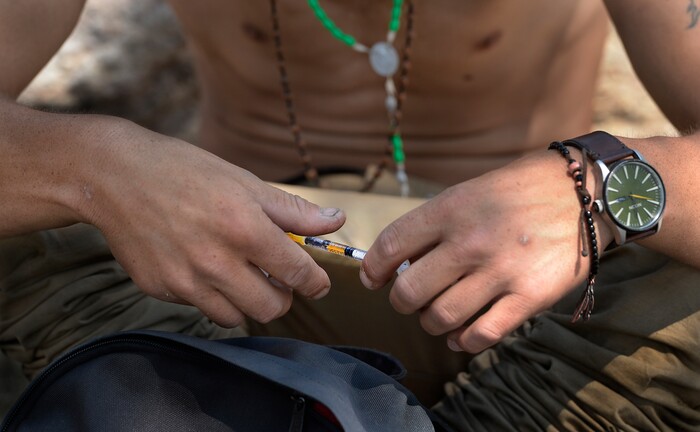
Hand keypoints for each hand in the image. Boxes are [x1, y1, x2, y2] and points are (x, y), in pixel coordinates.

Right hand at [79, 119, 344, 326]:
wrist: (114, 175)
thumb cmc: (184, 171)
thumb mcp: (244, 182)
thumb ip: (293, 210)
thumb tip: (336, 222)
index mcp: (244, 228)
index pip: (297, 274)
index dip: (315, 282)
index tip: (317, 282)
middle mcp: (216, 261)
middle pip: (271, 308)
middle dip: (282, 297)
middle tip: (277, 278)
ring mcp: (185, 280)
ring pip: (236, 317)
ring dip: (248, 301)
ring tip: (240, 273)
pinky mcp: (160, 289)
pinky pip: (200, 307)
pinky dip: (212, 295)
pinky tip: (204, 268)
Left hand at [360, 151, 607, 352]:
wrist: (586, 191)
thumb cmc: (519, 191)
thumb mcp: (469, 192)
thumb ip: (433, 226)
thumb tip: (398, 264)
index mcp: (450, 209)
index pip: (390, 246)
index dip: (372, 269)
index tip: (374, 279)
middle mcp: (470, 242)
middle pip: (409, 293)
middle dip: (402, 302)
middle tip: (412, 299)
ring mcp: (500, 272)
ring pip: (440, 319)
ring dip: (432, 323)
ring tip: (439, 314)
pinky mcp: (529, 297)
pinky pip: (480, 335)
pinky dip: (463, 340)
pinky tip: (463, 333)